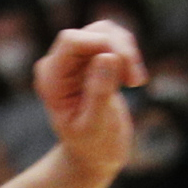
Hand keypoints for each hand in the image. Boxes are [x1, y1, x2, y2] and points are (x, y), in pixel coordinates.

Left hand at [37, 22, 145, 183]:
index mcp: (51, 80)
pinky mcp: (93, 59)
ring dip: (128, 51)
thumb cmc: (92, 146)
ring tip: (135, 80)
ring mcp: (76, 60)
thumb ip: (99, 91)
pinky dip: (129, 54)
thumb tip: (107, 56)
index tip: (126, 68)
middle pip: (93, 32)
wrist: (96, 156)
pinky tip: (132, 79)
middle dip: (120, 49)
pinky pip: (115, 39)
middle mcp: (60, 65)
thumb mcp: (96, 126)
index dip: (102, 44)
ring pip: (106, 31)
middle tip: (137, 81)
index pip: (71, 41)